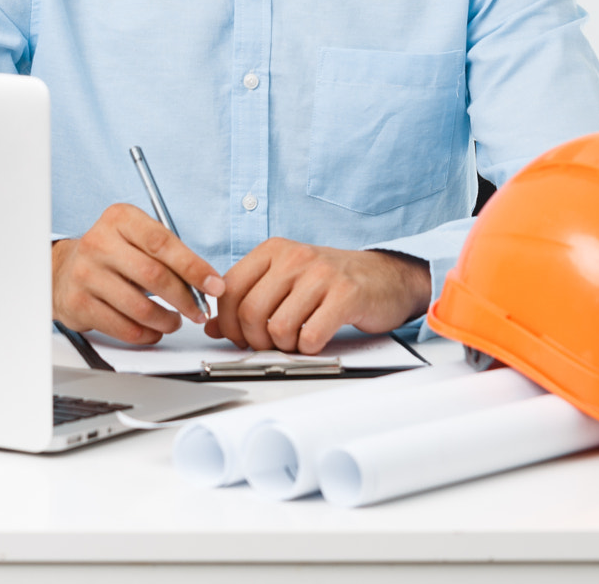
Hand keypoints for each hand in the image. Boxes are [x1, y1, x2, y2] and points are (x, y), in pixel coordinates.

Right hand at [51, 202, 226, 344]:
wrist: (63, 270)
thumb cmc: (113, 253)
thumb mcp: (136, 237)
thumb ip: (169, 253)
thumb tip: (207, 282)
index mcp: (120, 218)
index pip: (162, 243)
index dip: (194, 267)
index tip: (214, 285)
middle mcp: (99, 242)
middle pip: (154, 275)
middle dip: (185, 299)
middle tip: (199, 311)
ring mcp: (86, 274)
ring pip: (140, 307)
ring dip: (166, 320)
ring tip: (174, 321)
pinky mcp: (79, 303)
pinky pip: (123, 327)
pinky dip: (147, 334)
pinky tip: (154, 330)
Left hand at [207, 240, 430, 354]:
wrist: (385, 276)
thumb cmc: (332, 281)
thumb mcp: (285, 281)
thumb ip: (248, 298)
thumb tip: (213, 326)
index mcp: (274, 250)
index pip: (229, 290)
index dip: (228, 323)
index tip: (238, 337)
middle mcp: (295, 257)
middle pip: (250, 312)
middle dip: (255, 340)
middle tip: (270, 345)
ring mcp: (322, 274)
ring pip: (279, 327)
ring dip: (285, 346)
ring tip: (297, 340)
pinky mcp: (346, 295)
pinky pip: (310, 335)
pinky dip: (309, 348)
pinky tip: (316, 339)